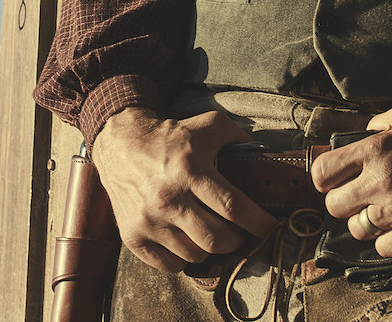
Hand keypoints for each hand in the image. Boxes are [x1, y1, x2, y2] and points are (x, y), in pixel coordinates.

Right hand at [90, 107, 278, 271]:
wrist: (120, 145)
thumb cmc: (169, 137)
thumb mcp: (206, 124)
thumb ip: (237, 136)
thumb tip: (262, 157)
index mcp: (190, 169)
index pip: (232, 207)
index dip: (257, 222)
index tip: (271, 228)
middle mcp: (169, 198)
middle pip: (217, 239)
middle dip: (236, 240)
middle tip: (238, 232)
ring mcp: (149, 221)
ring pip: (196, 256)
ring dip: (209, 249)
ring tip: (209, 232)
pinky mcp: (133, 237)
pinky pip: (171, 265)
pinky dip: (184, 259)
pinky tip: (185, 240)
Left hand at [310, 99, 391, 256]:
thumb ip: (379, 121)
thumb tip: (360, 131)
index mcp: (374, 149)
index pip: (321, 173)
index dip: (326, 181)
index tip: (338, 183)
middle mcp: (382, 179)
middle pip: (334, 206)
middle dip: (346, 204)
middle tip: (363, 201)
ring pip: (357, 230)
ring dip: (369, 225)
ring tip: (387, 215)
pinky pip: (383, 249)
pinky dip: (390, 242)